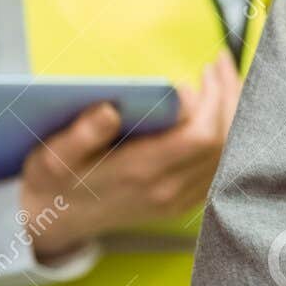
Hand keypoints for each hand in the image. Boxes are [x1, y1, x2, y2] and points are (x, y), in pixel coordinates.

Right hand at [18, 55, 241, 262]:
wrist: (55, 221)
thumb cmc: (55, 182)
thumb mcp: (53, 157)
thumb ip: (81, 135)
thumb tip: (110, 109)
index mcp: (140, 173)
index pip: (200, 137)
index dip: (212, 101)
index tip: (202, 71)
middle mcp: (168, 189)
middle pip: (224, 140)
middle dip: (228, 96)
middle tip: (218, 64)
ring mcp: (180, 198)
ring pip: (231, 152)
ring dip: (233, 110)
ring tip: (222, 77)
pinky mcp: (186, 200)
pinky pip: (224, 163)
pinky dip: (230, 131)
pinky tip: (222, 105)